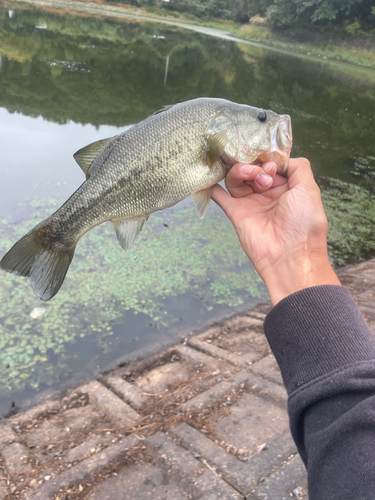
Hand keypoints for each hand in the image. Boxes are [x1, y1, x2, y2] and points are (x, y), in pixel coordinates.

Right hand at [210, 158, 340, 304]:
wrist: (290, 256)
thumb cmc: (304, 223)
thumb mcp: (309, 189)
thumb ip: (298, 168)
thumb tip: (280, 159)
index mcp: (286, 188)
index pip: (271, 164)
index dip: (270, 160)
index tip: (272, 165)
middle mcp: (267, 194)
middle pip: (252, 169)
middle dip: (256, 165)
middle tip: (264, 174)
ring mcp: (250, 204)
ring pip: (236, 179)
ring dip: (240, 171)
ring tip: (251, 175)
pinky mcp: (236, 214)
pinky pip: (220, 197)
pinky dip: (212, 187)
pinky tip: (209, 178)